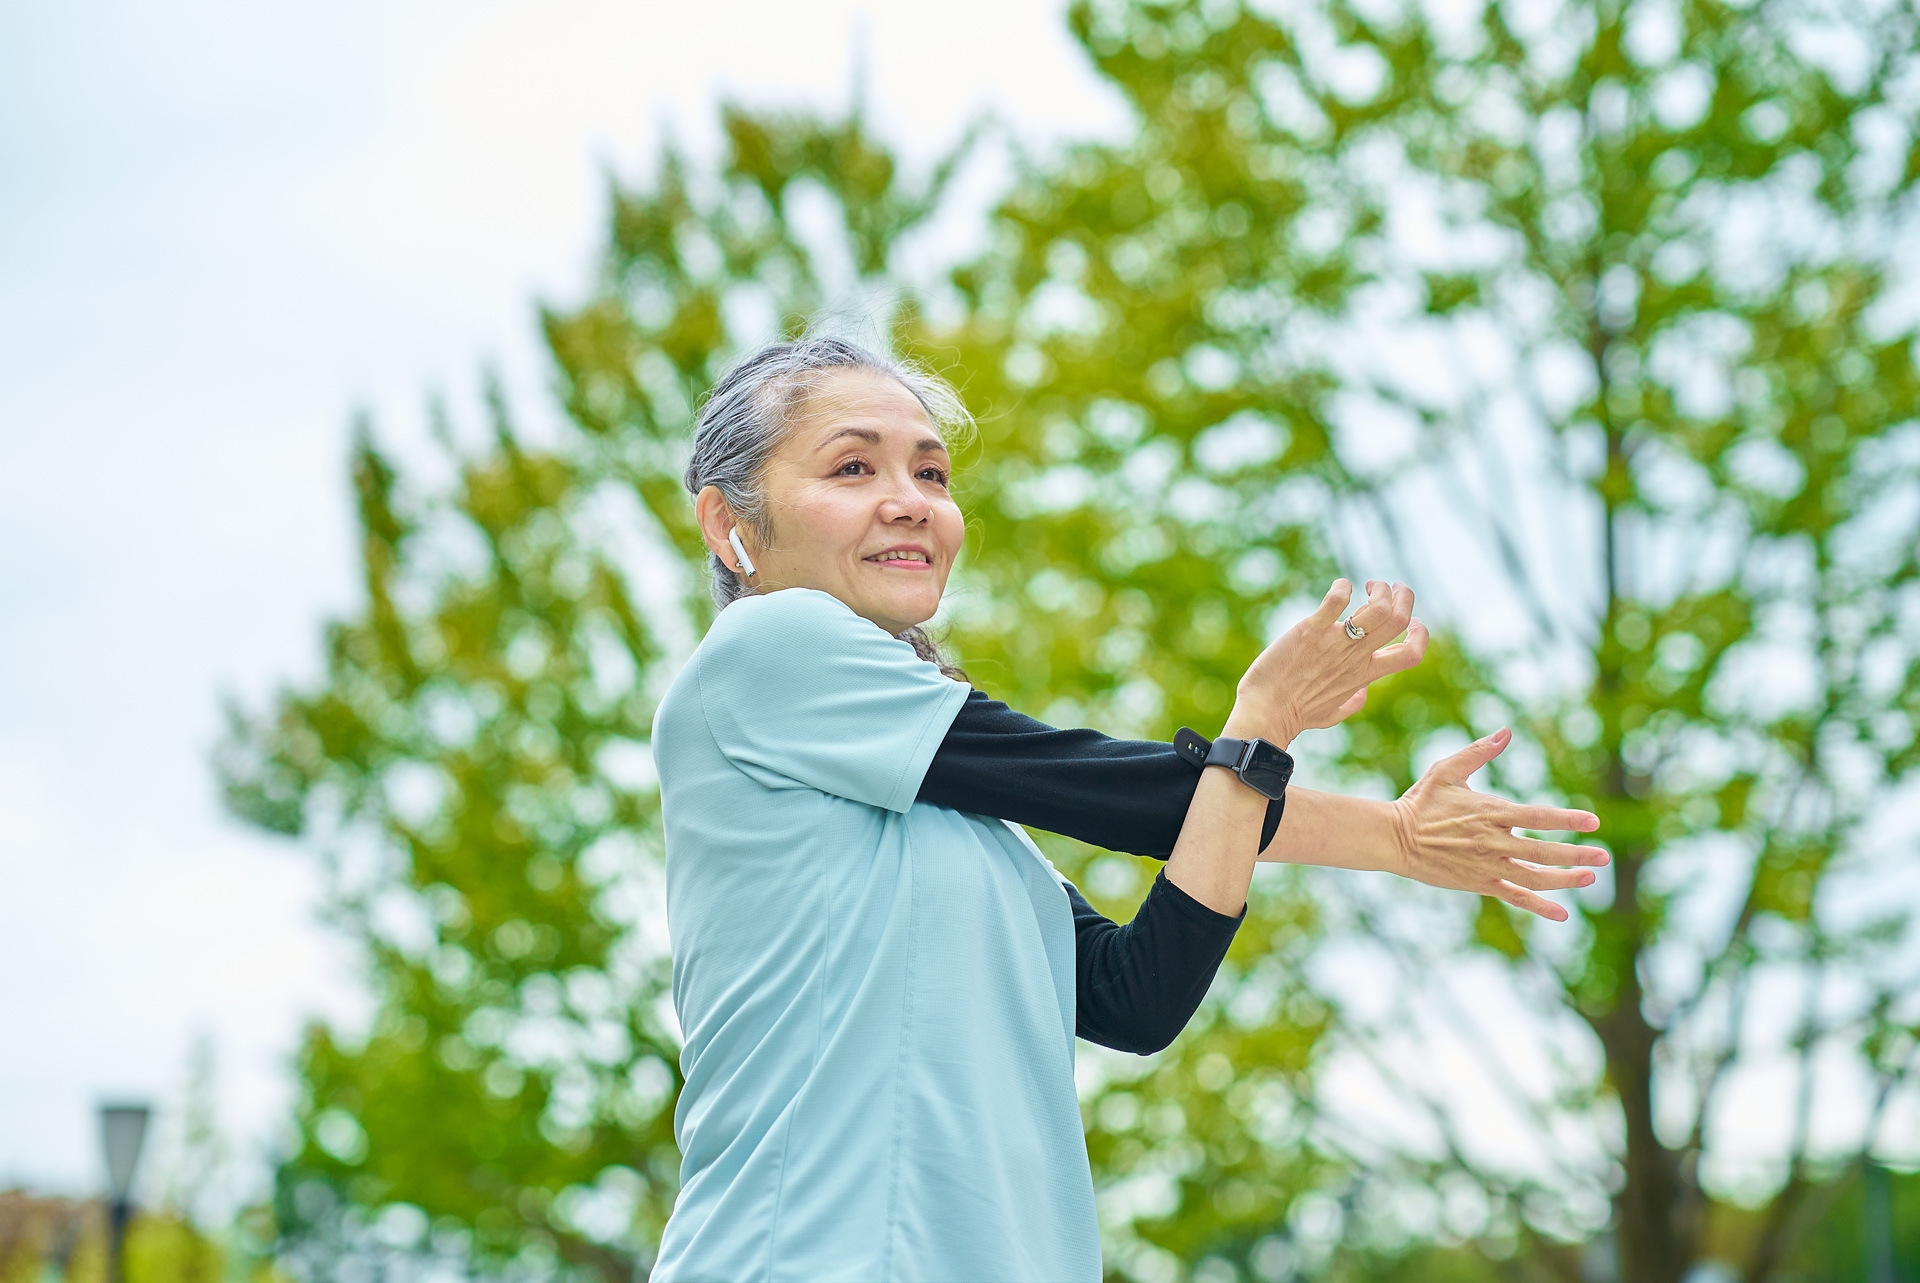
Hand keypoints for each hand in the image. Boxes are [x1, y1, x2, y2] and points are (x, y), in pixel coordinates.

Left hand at [1226, 578, 1428, 745]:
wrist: (1266, 711)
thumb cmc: (1296, 714)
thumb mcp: (1333, 714)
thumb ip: (1354, 702)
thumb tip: (1364, 692)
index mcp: (1365, 674)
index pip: (1411, 654)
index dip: (1421, 634)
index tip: (1413, 621)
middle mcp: (1356, 656)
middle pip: (1399, 620)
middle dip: (1402, 596)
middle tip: (1386, 589)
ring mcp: (1335, 642)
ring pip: (1378, 609)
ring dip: (1379, 590)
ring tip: (1367, 585)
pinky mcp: (1311, 631)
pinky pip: (1335, 602)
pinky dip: (1343, 588)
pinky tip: (1339, 587)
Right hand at [1389, 728, 1609, 921]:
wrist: (1393, 838)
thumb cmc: (1420, 802)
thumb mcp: (1446, 771)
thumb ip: (1479, 752)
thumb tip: (1506, 732)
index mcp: (1490, 812)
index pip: (1537, 817)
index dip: (1566, 820)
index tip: (1592, 821)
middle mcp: (1493, 841)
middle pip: (1543, 851)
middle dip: (1576, 854)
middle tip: (1604, 856)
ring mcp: (1487, 866)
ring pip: (1534, 877)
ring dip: (1564, 879)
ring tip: (1589, 877)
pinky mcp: (1479, 884)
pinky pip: (1514, 897)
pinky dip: (1539, 906)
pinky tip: (1562, 913)